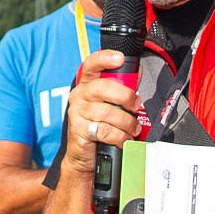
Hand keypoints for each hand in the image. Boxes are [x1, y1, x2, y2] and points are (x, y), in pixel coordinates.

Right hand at [60, 47, 145, 174]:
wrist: (84, 155)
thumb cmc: (99, 126)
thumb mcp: (111, 104)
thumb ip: (123, 87)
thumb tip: (137, 71)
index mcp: (87, 84)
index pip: (91, 64)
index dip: (105, 58)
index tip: (119, 58)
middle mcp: (79, 95)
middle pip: (103, 87)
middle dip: (126, 97)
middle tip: (135, 106)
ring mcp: (77, 112)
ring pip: (107, 112)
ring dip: (126, 122)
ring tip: (133, 129)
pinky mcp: (79, 130)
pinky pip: (105, 130)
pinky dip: (120, 136)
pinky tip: (124, 139)